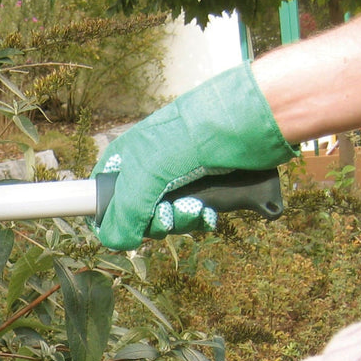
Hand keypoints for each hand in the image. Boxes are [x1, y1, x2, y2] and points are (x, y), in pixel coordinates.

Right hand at [92, 63, 296, 250]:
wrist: (257, 119)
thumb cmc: (199, 134)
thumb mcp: (150, 172)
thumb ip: (126, 211)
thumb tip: (116, 241)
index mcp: (127, 157)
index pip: (102, 195)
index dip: (110, 216)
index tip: (127, 224)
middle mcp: (149, 167)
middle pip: (136, 214)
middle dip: (154, 222)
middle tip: (169, 213)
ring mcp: (178, 177)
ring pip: (167, 218)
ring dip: (181, 222)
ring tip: (196, 208)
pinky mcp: (205, 185)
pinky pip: (193, 215)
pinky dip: (200, 219)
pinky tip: (210, 212)